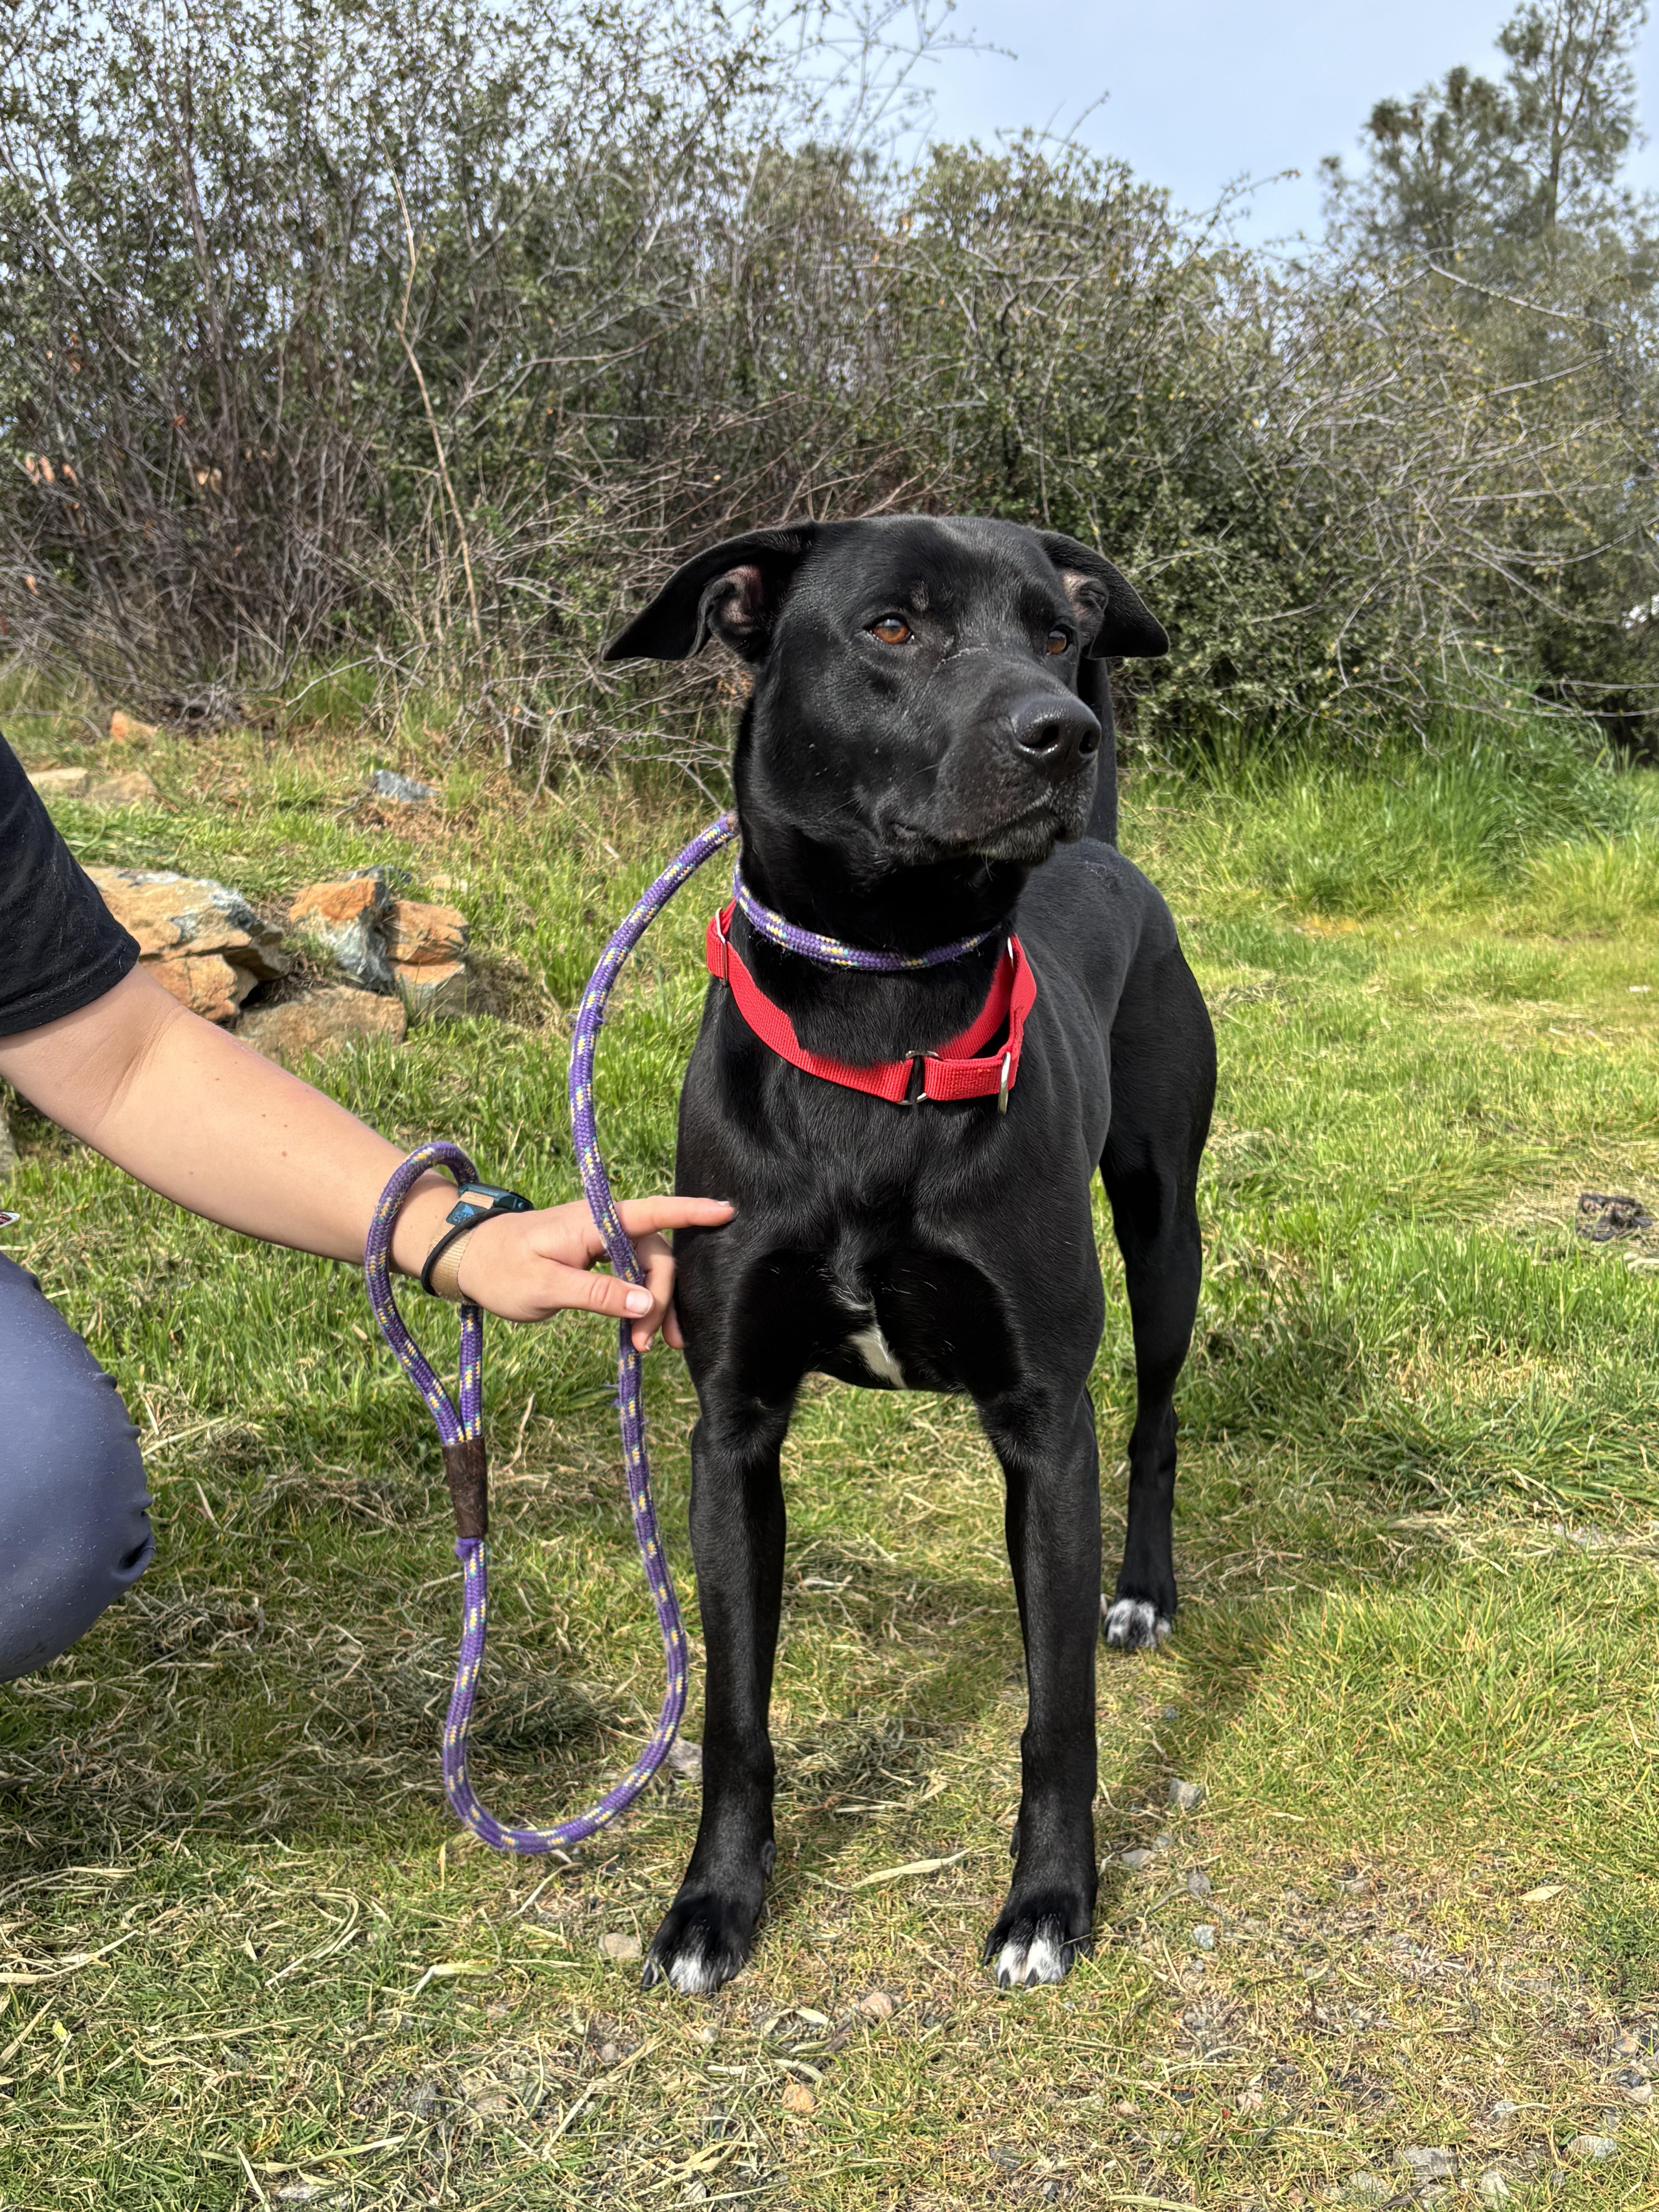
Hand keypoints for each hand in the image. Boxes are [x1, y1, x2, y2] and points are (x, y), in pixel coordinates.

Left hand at [450, 1194, 733, 1346]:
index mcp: (594, 1222)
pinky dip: (640, 1304)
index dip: (691, 1211)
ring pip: (647, 1269)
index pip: (652, 1211)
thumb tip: (644, 1303)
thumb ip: (596, 1292)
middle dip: (660, 1298)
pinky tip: (642, 1332)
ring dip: (654, 1306)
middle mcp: (604, 1226)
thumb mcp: (544, 1288)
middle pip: (656, 1254)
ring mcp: (602, 1241)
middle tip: (647, 1344)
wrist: (469, 1261)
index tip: (727, 1212)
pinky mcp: (598, 1258)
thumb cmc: (501, 1269)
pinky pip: (632, 1276)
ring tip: (650, 1347)